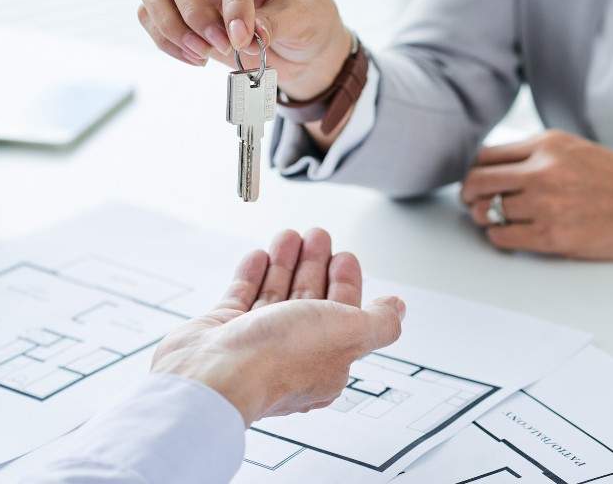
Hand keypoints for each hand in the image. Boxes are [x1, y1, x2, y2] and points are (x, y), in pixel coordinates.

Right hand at [134, 0, 353, 101]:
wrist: (298, 36)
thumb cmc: (305, 15)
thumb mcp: (304, 17)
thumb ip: (275, 23)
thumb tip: (247, 36)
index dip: (235, 6)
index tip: (241, 40)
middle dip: (196, 14)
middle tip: (224, 46)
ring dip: (171, 26)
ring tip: (204, 54)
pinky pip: (148, 12)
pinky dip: (166, 40)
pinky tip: (196, 56)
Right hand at [151, 229, 404, 425]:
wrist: (213, 376)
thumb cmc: (278, 359)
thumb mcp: (350, 333)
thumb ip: (380, 321)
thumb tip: (398, 309)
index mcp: (327, 360)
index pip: (343, 313)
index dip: (346, 282)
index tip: (344, 256)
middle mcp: (291, 353)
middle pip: (309, 299)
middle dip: (315, 264)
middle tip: (317, 236)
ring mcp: (254, 342)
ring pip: (275, 294)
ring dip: (285, 262)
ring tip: (288, 236)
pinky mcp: (222, 333)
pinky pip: (242, 297)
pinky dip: (253, 274)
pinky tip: (260, 256)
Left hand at [461, 130, 612, 267]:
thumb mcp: (577, 150)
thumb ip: (538, 155)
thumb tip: (496, 169)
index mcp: (548, 144)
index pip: (486, 156)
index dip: (476, 172)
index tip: (480, 183)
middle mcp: (542, 170)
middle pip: (477, 182)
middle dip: (470, 195)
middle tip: (474, 204)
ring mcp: (546, 205)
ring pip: (487, 212)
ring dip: (485, 219)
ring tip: (496, 222)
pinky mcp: (553, 237)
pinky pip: (503, 238)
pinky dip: (499, 238)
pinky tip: (513, 236)